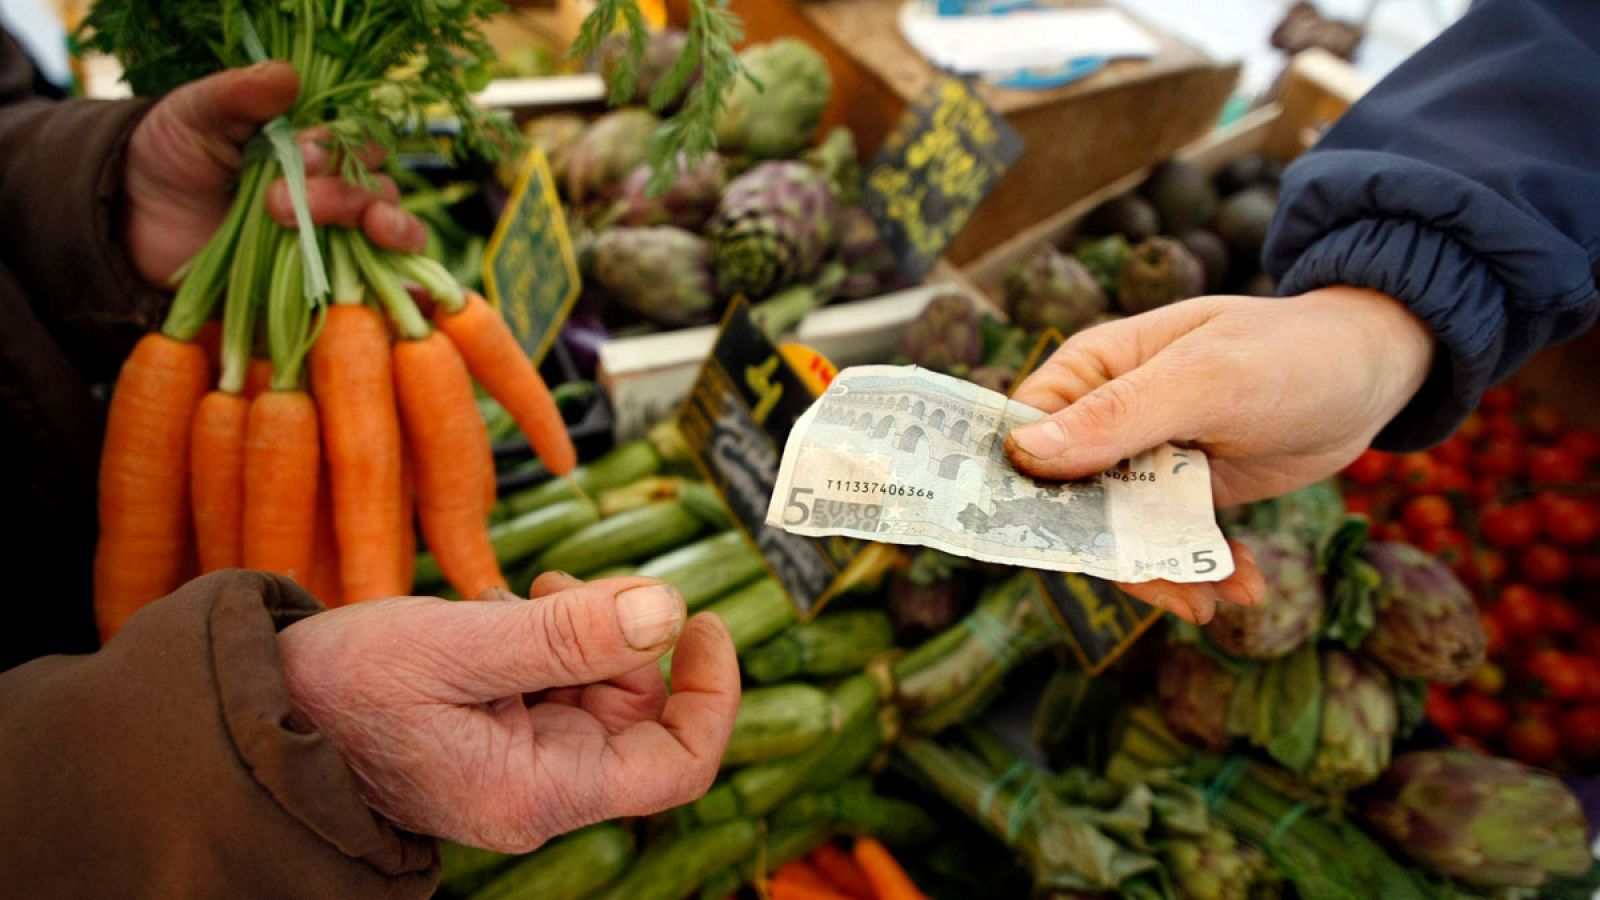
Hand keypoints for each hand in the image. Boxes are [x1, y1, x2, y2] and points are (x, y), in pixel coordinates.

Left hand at [124, 61, 426, 287]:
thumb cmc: (169, 160)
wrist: (132, 228)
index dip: (340, 150)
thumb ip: (237, 96)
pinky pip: (385, 292)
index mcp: (316, 148)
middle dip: (344, 196)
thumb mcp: (194, 116)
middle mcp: (337, 194)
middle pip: (379, 191)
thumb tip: (286, 75)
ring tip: (372, 228)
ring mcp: (337, 243)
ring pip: (396, 234)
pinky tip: (409, 291)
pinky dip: (407, 290)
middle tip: (281, 204)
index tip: (302, 153)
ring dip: (394, 229)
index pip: (358, 143)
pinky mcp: (328, 291)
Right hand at [275, 573, 740, 851]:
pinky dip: (534, 637)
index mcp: (539, 791)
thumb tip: (668, 609)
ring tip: (504, 603)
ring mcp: (515, 764)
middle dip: (613, 636)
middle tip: (555, 586)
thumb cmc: (339, 690)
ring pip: (592, 685)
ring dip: (568, 629)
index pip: (679, 764)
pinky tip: (485, 616)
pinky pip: (548, 681)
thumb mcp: (458, 644)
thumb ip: (567, 633)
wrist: (253, 714)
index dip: (709, 692)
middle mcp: (538, 788)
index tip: (701, 618)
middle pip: (635, 708)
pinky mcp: (492, 736)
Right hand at [1005, 287, 1434, 621]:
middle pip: (1067, 502)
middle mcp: (1103, 419)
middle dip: (1109, 553)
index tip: (1040, 543)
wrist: (1374, 373)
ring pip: (1120, 536)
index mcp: (1088, 373)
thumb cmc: (1288, 352)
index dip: (1019, 490)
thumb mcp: (1205, 381)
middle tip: (1166, 589)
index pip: (1022, 436)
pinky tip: (1245, 584)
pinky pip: (1171, 545)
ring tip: (1216, 599)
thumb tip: (1024, 453)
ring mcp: (1144, 462)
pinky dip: (1203, 571)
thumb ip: (1118, 417)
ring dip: (1164, 573)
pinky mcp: (1185, 496)